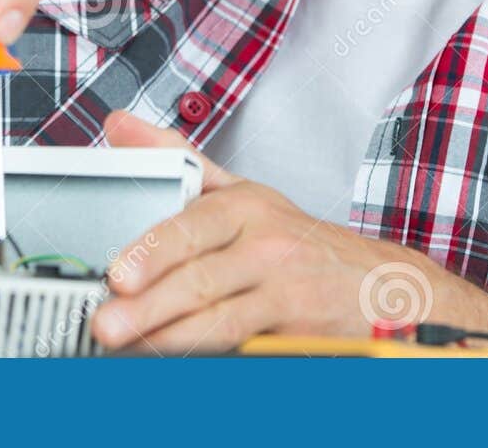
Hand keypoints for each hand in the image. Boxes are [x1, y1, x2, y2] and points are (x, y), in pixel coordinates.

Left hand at [91, 110, 487, 355]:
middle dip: (150, 304)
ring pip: (220, 318)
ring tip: (128, 348)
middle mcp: (267, 245)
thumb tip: (118, 126)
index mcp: (245, 205)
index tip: (118, 271)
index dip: (154, 249)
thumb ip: (176, 159)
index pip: (194, 224)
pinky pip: (245, 345)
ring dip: (170, 337)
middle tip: (108, 321)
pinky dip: (211, 356)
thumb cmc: (297, 241)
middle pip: (201, 276)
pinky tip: (179, 362)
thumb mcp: (240, 189)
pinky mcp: (296, 332)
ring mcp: (284, 291)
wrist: (380, 284)